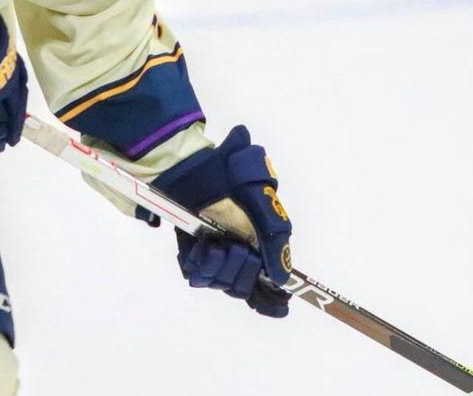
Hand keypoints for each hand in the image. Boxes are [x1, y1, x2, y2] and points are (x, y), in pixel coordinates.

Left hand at [152, 125, 293, 316]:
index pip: (268, 283)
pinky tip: (198, 248)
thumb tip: (282, 277)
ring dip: (217, 267)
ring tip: (211, 245)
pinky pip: (195, 274)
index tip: (276, 307)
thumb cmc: (227, 173)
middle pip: (242, 286)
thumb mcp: (260, 195)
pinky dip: (198, 265)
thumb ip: (275, 235)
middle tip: (231, 248)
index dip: (271, 298)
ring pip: (220, 282)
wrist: (189, 166)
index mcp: (260, 240)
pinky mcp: (192, 249)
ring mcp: (215, 251)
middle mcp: (239, 249)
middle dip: (238, 271)